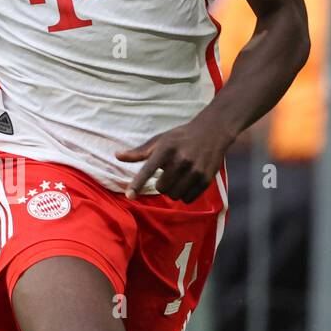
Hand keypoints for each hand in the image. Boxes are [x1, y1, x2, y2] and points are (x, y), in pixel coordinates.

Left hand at [117, 117, 233, 201]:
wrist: (212, 132)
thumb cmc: (181, 137)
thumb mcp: (160, 140)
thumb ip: (139, 152)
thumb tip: (117, 156)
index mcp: (166, 148)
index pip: (148, 170)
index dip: (138, 184)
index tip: (129, 196)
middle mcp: (181, 159)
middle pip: (162, 188)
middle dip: (161, 185)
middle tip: (167, 175)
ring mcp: (195, 170)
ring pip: (175, 195)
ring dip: (172, 191)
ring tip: (177, 178)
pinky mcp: (206, 179)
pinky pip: (188, 199)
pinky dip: (184, 195)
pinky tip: (187, 183)